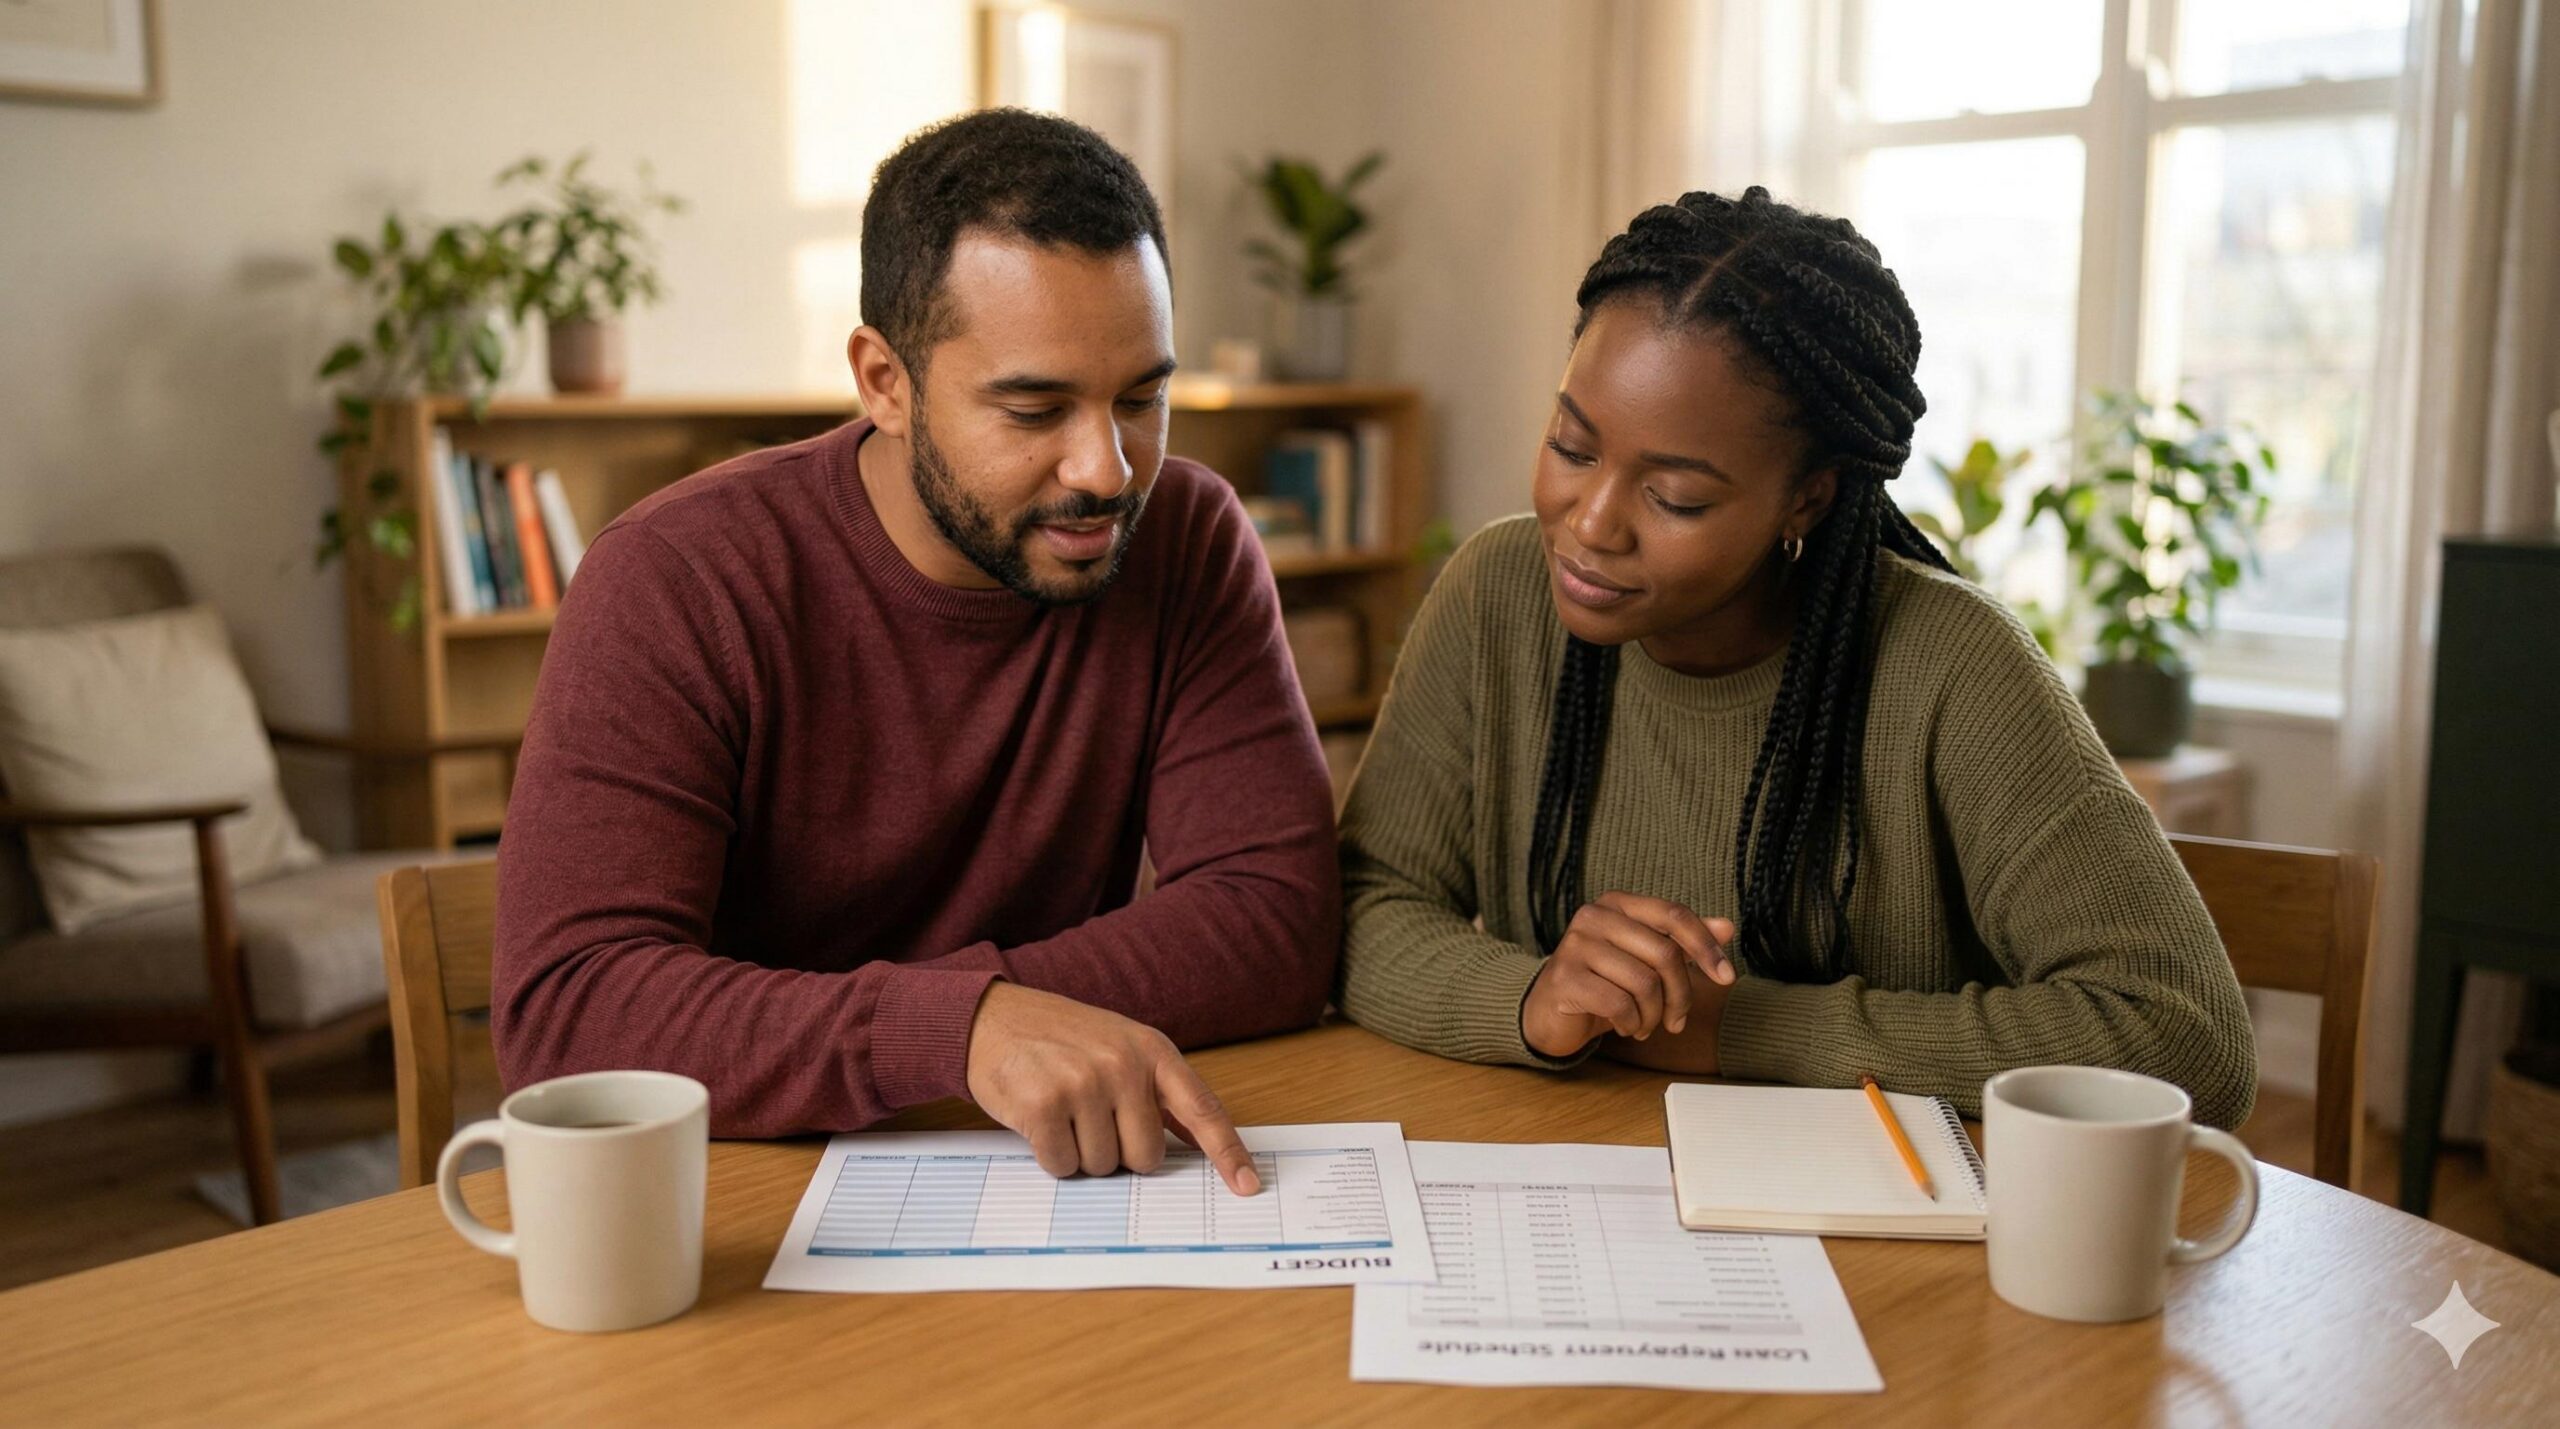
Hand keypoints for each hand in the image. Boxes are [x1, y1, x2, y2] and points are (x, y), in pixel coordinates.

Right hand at [963, 982, 1260, 1194]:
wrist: (992, 1018)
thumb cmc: (1062, 1038)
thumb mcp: (1122, 1047)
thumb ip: (1160, 1093)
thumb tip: (1201, 1144)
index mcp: (1153, 1052)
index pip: (1202, 1110)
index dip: (1228, 1152)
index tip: (1248, 1186)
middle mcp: (1124, 1065)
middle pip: (1146, 1158)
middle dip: (1118, 1152)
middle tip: (1090, 1118)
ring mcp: (1083, 1083)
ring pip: (1102, 1167)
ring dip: (1080, 1153)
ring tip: (1062, 1112)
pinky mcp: (1044, 1105)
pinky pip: (1063, 1166)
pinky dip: (1051, 1156)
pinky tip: (1040, 1121)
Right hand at [1521, 892, 1736, 1059]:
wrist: (1548, 1012)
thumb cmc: (1603, 982)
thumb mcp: (1646, 960)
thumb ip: (1683, 942)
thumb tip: (1727, 927)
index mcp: (1618, 904)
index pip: (1675, 915)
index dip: (1706, 947)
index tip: (1726, 977)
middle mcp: (1594, 916)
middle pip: (1665, 954)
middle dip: (1680, 995)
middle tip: (1676, 1020)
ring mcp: (1575, 945)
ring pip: (1645, 983)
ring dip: (1653, 1016)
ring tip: (1645, 1025)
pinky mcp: (1565, 978)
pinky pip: (1619, 1005)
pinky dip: (1631, 1024)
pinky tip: (1625, 1027)